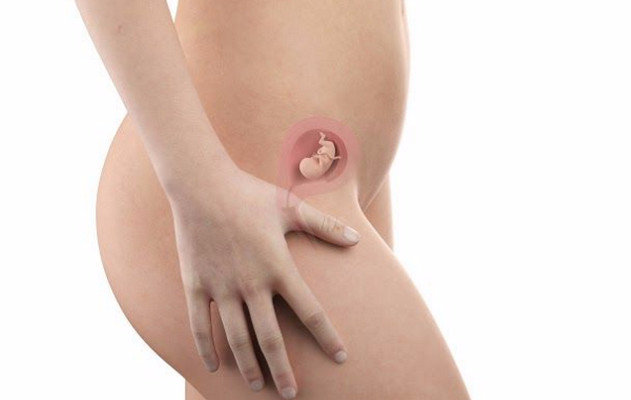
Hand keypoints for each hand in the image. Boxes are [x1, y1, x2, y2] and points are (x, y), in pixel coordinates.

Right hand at [169, 166, 358, 398]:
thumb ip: (325, 227)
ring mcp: (221, 287)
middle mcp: (251, 284)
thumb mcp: (291, 207)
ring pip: (236, 337)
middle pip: (270, 338)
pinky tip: (214, 367)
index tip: (341, 356)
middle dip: (283, 370)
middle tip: (291, 394)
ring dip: (248, 365)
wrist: (201, 184)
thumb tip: (357, 239)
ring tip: (257, 385)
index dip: (327, 337)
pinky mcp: (196, 284)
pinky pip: (199, 324)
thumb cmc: (249, 194)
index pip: (311, 311)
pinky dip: (206, 347)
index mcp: (279, 267)